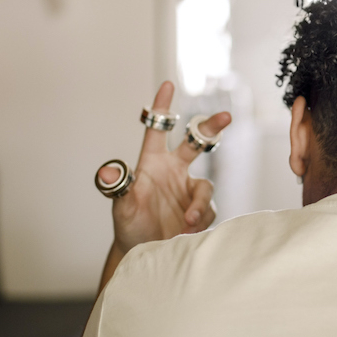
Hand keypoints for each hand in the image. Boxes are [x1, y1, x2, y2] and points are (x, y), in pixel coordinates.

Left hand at [98, 82, 230, 253]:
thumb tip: (109, 170)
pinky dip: (200, 219)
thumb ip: (119, 187)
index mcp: (153, 163)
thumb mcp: (122, 207)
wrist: (144, 252)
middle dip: (211, 127)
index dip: (162, 107)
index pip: (157, 130)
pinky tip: (187, 232)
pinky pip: (208, 209)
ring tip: (187, 223)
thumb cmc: (130, 226)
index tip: (167, 84)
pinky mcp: (200, 209)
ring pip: (205, 187)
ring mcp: (188, 190)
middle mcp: (174, 171)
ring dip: (198, 204)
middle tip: (226, 116)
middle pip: (197, 142)